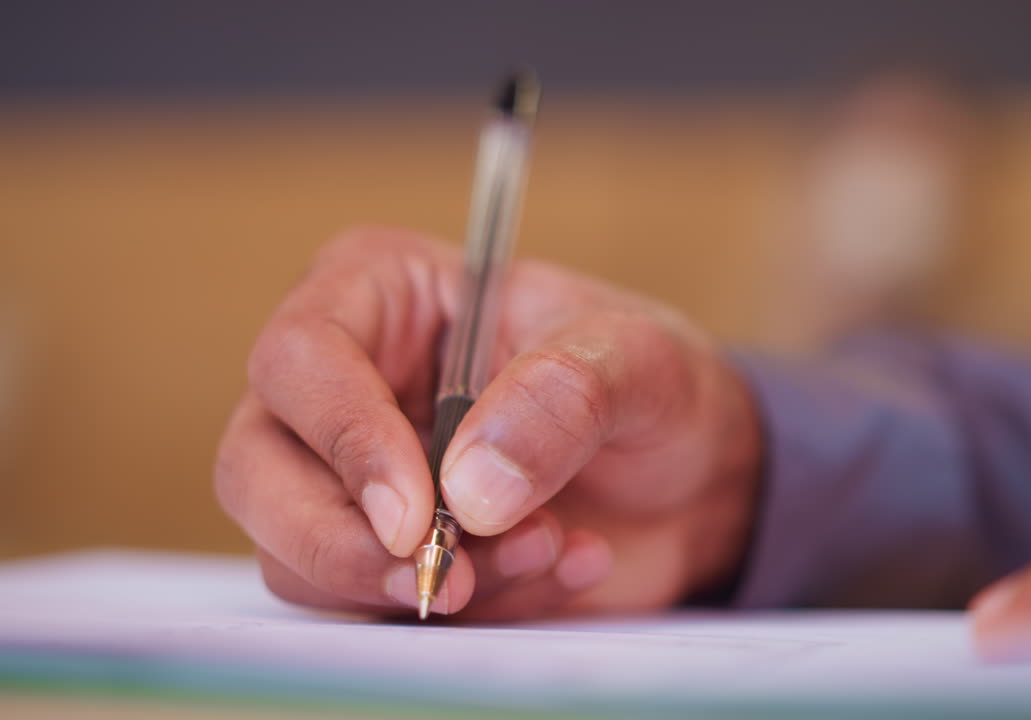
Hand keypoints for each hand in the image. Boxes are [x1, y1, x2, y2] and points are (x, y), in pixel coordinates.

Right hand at [214, 227, 761, 619]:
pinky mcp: (385, 554)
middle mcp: (344, 386)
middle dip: (342, 540)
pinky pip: (375, 606)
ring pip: (298, 555)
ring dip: (427, 579)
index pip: (301, 359)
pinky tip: (563, 566)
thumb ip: (563, 396)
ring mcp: (353, 479)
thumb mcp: (637, 359)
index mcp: (381, 295)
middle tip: (446, 577)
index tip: (419, 512)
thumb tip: (468, 488)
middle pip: (256, 470)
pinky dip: (473, 610)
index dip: (344, 438)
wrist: (690, 472)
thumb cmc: (649, 383)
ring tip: (552, 544)